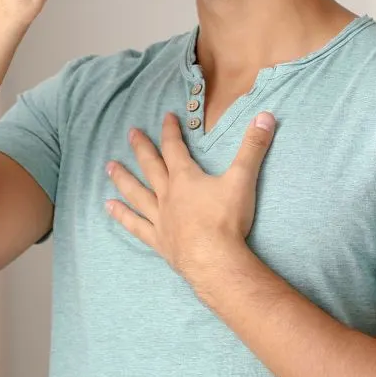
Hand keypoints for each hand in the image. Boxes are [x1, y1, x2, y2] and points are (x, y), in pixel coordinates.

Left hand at [105, 111, 276, 280]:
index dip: (170, 130)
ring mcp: (160, 218)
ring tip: (108, 167)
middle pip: (151, 166)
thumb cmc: (227, 220)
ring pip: (136, 193)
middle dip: (142, 147)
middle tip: (130, 132)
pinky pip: (135, 225)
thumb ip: (253, 147)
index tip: (166, 116)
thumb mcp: (243, 179)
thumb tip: (266, 116)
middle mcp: (167, 195)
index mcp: (185, 178)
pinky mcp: (159, 240)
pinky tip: (109, 208)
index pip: (174, 147)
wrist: (214, 260)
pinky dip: (122, 216)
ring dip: (123, 178)